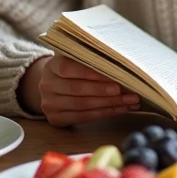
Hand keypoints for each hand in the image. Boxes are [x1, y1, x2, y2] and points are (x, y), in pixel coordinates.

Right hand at [21, 56, 140, 126]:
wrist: (52, 87)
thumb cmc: (71, 70)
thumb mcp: (73, 59)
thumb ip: (89, 58)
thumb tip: (119, 60)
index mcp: (51, 66)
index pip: (69, 68)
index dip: (91, 73)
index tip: (112, 74)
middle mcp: (47, 85)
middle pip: (77, 89)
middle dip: (103, 91)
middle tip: (125, 91)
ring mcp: (50, 104)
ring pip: (83, 105)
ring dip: (109, 104)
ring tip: (129, 101)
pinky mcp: (56, 119)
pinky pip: (84, 117)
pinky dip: (104, 113)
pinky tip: (119, 109)